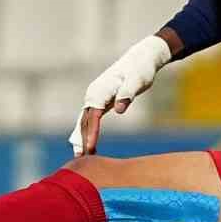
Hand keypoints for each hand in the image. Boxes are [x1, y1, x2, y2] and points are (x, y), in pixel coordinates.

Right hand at [69, 34, 172, 155]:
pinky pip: (89, 118)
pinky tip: (85, 145)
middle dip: (83, 140)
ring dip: (81, 138)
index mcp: (101, 90)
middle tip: (82, 162)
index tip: (90, 149)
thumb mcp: (138, 81)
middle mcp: (93, 93)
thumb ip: (128, 94)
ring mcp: (94, 97)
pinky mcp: (99, 100)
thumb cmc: (140, 70)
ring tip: (80, 158)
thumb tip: (119, 109)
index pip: (93, 115)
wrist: (140, 59)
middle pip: (85, 121)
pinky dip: (86, 131)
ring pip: (84, 121)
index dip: (91, 133)